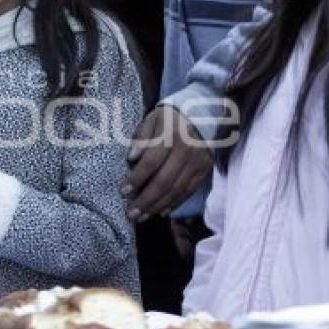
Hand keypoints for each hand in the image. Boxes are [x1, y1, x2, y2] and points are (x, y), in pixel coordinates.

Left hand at [125, 105, 212, 220]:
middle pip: (164, 181)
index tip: (122, 191)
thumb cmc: (170, 116)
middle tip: (131, 214)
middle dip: (146, 200)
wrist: (205, 112)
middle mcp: (188, 151)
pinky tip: (161, 212)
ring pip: (177, 190)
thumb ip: (141, 138)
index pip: (151, 162)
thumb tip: (131, 159)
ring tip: (142, 217)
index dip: (136, 178)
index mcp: (172, 135)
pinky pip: (189, 191)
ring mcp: (199, 162)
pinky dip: (175, 203)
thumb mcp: (152, 119)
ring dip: (158, 206)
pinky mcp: (206, 169)